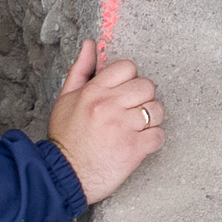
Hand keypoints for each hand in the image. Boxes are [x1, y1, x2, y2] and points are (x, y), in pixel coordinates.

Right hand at [49, 31, 164, 200]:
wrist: (63, 176)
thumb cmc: (65, 139)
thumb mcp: (65, 99)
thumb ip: (80, 70)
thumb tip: (89, 45)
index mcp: (94, 91)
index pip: (128, 67)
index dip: (129, 80)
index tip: (123, 94)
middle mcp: (110, 105)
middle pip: (147, 86)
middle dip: (143, 99)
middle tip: (132, 112)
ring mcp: (123, 127)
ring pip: (156, 110)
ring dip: (151, 120)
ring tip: (137, 129)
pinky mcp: (134, 149)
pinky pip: (159, 135)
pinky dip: (153, 140)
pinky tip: (140, 144)